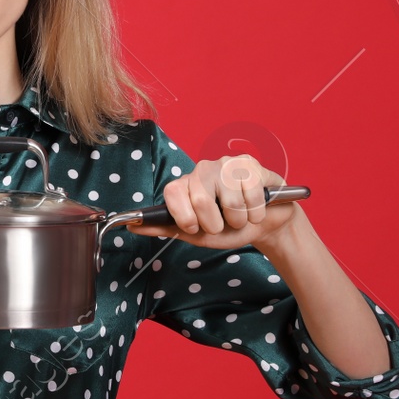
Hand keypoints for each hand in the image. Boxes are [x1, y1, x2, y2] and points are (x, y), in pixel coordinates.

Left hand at [130, 154, 299, 251]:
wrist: (266, 223)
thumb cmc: (230, 227)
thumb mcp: (197, 234)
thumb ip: (167, 228)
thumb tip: (133, 225)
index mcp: (187, 184)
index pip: (172, 192)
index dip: (184, 217)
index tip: (195, 228)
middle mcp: (203, 169)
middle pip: (201, 200)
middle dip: (216, 224)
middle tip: (223, 224)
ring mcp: (227, 164)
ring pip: (229, 202)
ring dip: (239, 221)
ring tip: (241, 216)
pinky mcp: (250, 164)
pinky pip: (252, 195)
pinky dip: (256, 212)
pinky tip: (257, 207)